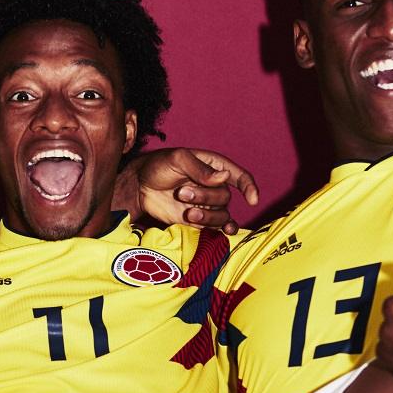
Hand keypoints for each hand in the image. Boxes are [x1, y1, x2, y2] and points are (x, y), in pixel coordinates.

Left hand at [116, 148, 258, 232]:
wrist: (140, 186)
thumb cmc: (158, 166)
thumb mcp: (177, 160)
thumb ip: (200, 169)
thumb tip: (224, 178)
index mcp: (214, 167)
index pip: (239, 176)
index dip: (249, 187)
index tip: (251, 199)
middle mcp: (214, 186)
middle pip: (224, 198)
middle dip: (205, 197)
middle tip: (182, 193)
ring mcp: (207, 204)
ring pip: (221, 215)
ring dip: (207, 216)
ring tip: (187, 213)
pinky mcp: (198, 220)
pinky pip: (217, 227)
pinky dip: (223, 230)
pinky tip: (226, 232)